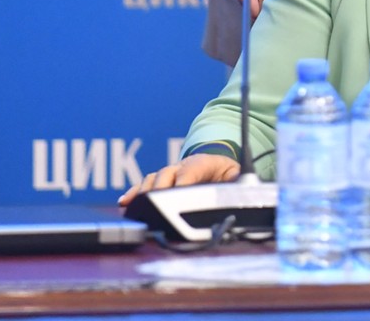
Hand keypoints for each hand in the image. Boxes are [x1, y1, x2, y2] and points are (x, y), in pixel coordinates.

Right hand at [117, 153, 240, 204]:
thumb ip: (239, 182)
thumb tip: (244, 188)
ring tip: (135, 207)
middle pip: (166, 175)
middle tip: (154, 206)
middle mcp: (181, 166)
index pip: (190, 172)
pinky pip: (145, 186)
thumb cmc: (226, 173)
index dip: (182, 183)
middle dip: (159, 190)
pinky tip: (125, 202)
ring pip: (153, 179)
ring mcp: (169, 173)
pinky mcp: (160, 182)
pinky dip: (134, 193)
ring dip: (144, 192)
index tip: (177, 194)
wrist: (216, 163)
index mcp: (201, 163)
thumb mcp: (237, 176)